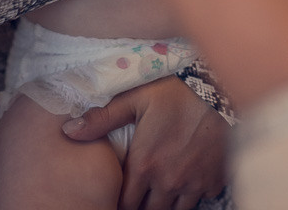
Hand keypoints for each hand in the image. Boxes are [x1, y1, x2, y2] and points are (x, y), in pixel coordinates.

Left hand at [62, 76, 227, 209]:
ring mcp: (192, 185)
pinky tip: (188, 180)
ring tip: (160, 192)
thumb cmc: (175, 91)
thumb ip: (101, 118)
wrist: (220, 88)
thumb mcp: (135, 98)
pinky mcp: (213, 181)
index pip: (124, 203)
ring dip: (166, 204)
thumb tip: (68, 130)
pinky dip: (192, 195)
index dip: (119, 202)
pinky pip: (200, 200)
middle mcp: (167, 182)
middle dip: (142, 206)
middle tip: (139, 194)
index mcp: (144, 165)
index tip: (119, 196)